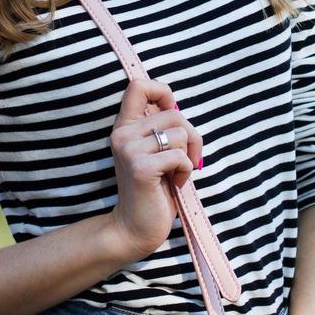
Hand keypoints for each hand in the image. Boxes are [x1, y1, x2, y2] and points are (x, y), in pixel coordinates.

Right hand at [104, 78, 203, 259]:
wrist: (134, 228)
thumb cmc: (152, 190)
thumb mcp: (154, 153)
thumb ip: (159, 129)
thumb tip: (178, 107)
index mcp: (124, 127)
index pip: (138, 85)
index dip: (163, 92)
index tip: (173, 114)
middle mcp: (123, 134)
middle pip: (174, 113)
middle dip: (192, 137)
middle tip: (188, 159)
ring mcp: (129, 149)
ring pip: (180, 133)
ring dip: (189, 156)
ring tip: (178, 173)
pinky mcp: (141, 167)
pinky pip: (180, 156)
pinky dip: (186, 171)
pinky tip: (175, 184)